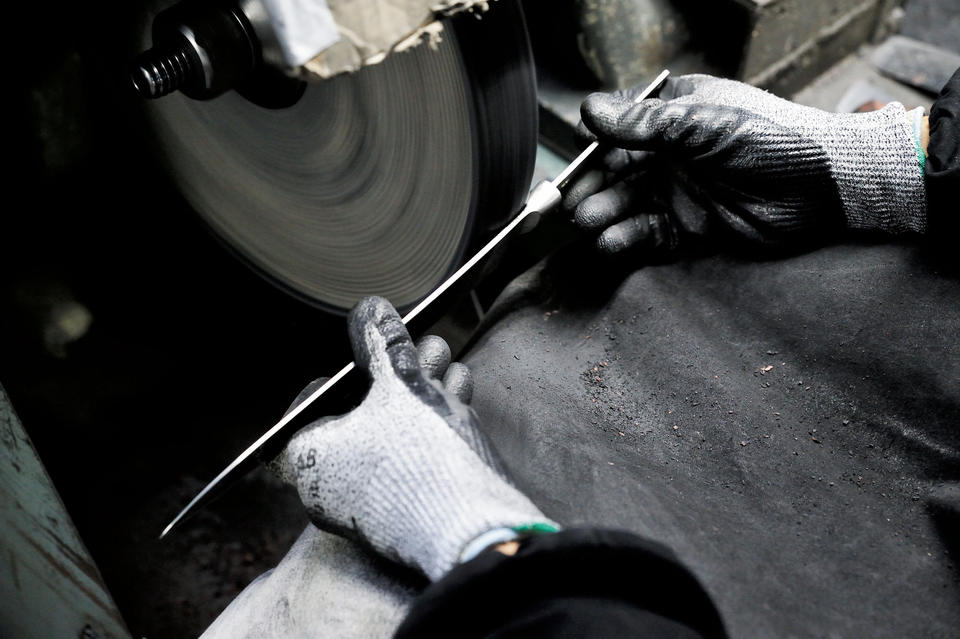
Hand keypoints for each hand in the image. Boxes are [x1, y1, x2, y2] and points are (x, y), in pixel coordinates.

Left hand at [270, 296, 555, 580]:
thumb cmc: (422, 460)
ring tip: (444, 360)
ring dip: (420, 391)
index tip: (366, 352)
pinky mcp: (406, 513)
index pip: (312, 402)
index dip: (344, 371)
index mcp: (310, 457)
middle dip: (397, 372)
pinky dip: (430, 425)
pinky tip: (456, 391)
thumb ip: (381, 342)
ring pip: (391, 432)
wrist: (472, 529)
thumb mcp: (400, 383)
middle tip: (422, 347)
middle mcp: (331, 487)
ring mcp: (369, 505)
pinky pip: (410, 458)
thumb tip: (370, 310)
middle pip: (360, 413)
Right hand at [568, 74, 926, 253]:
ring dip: (604, 213)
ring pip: (626, 204)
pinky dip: (626, 240)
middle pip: (615, 172)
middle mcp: (671, 154)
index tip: (576, 161)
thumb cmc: (773, 140)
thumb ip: (643, 123)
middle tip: (573, 202)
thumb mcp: (702, 124)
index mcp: (673, 116)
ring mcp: (679, 191)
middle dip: (592, 187)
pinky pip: (647, 235)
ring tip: (590, 221)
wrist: (822, 188)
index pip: (618, 129)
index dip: (593, 146)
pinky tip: (611, 242)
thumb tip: (589, 112)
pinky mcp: (689, 228)